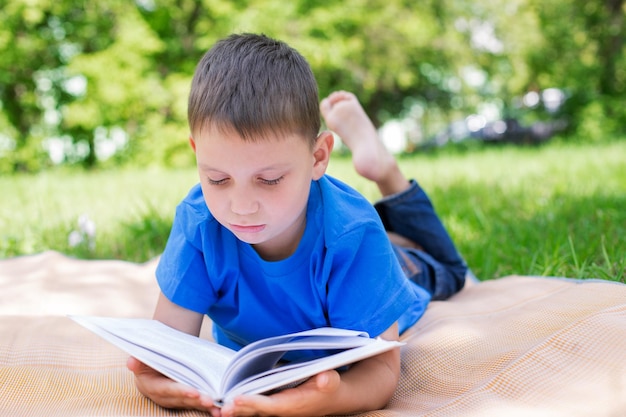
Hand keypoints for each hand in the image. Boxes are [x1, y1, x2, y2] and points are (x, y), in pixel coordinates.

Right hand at [126, 356, 220, 414]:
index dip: (181, 391)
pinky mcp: (186, 401)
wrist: (150, 371)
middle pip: (183, 400)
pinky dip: (208, 408)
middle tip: (211, 401)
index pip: (169, 390)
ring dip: (205, 407)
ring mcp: (176, 400)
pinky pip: (197, 404)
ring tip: (218, 409)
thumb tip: (132, 362)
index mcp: (154, 387)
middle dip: (197, 401)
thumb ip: (138, 361)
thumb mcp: (141, 359)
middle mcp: (166, 397)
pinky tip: (220, 410)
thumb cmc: (147, 362)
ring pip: (192, 404)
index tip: (194, 392)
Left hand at [220, 369, 341, 416]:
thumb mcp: (332, 381)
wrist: (331, 398)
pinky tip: (224, 407)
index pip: (270, 405)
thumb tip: (324, 379)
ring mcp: (277, 410)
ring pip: (253, 413)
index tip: (236, 401)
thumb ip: (328, 380)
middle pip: (257, 412)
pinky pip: (254, 409)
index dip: (253, 403)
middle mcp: (282, 411)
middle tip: (220, 409)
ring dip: (236, 412)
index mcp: (294, 405)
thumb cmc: (329, 387)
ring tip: (216, 410)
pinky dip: (240, 408)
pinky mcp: (273, 406)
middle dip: (239, 411)